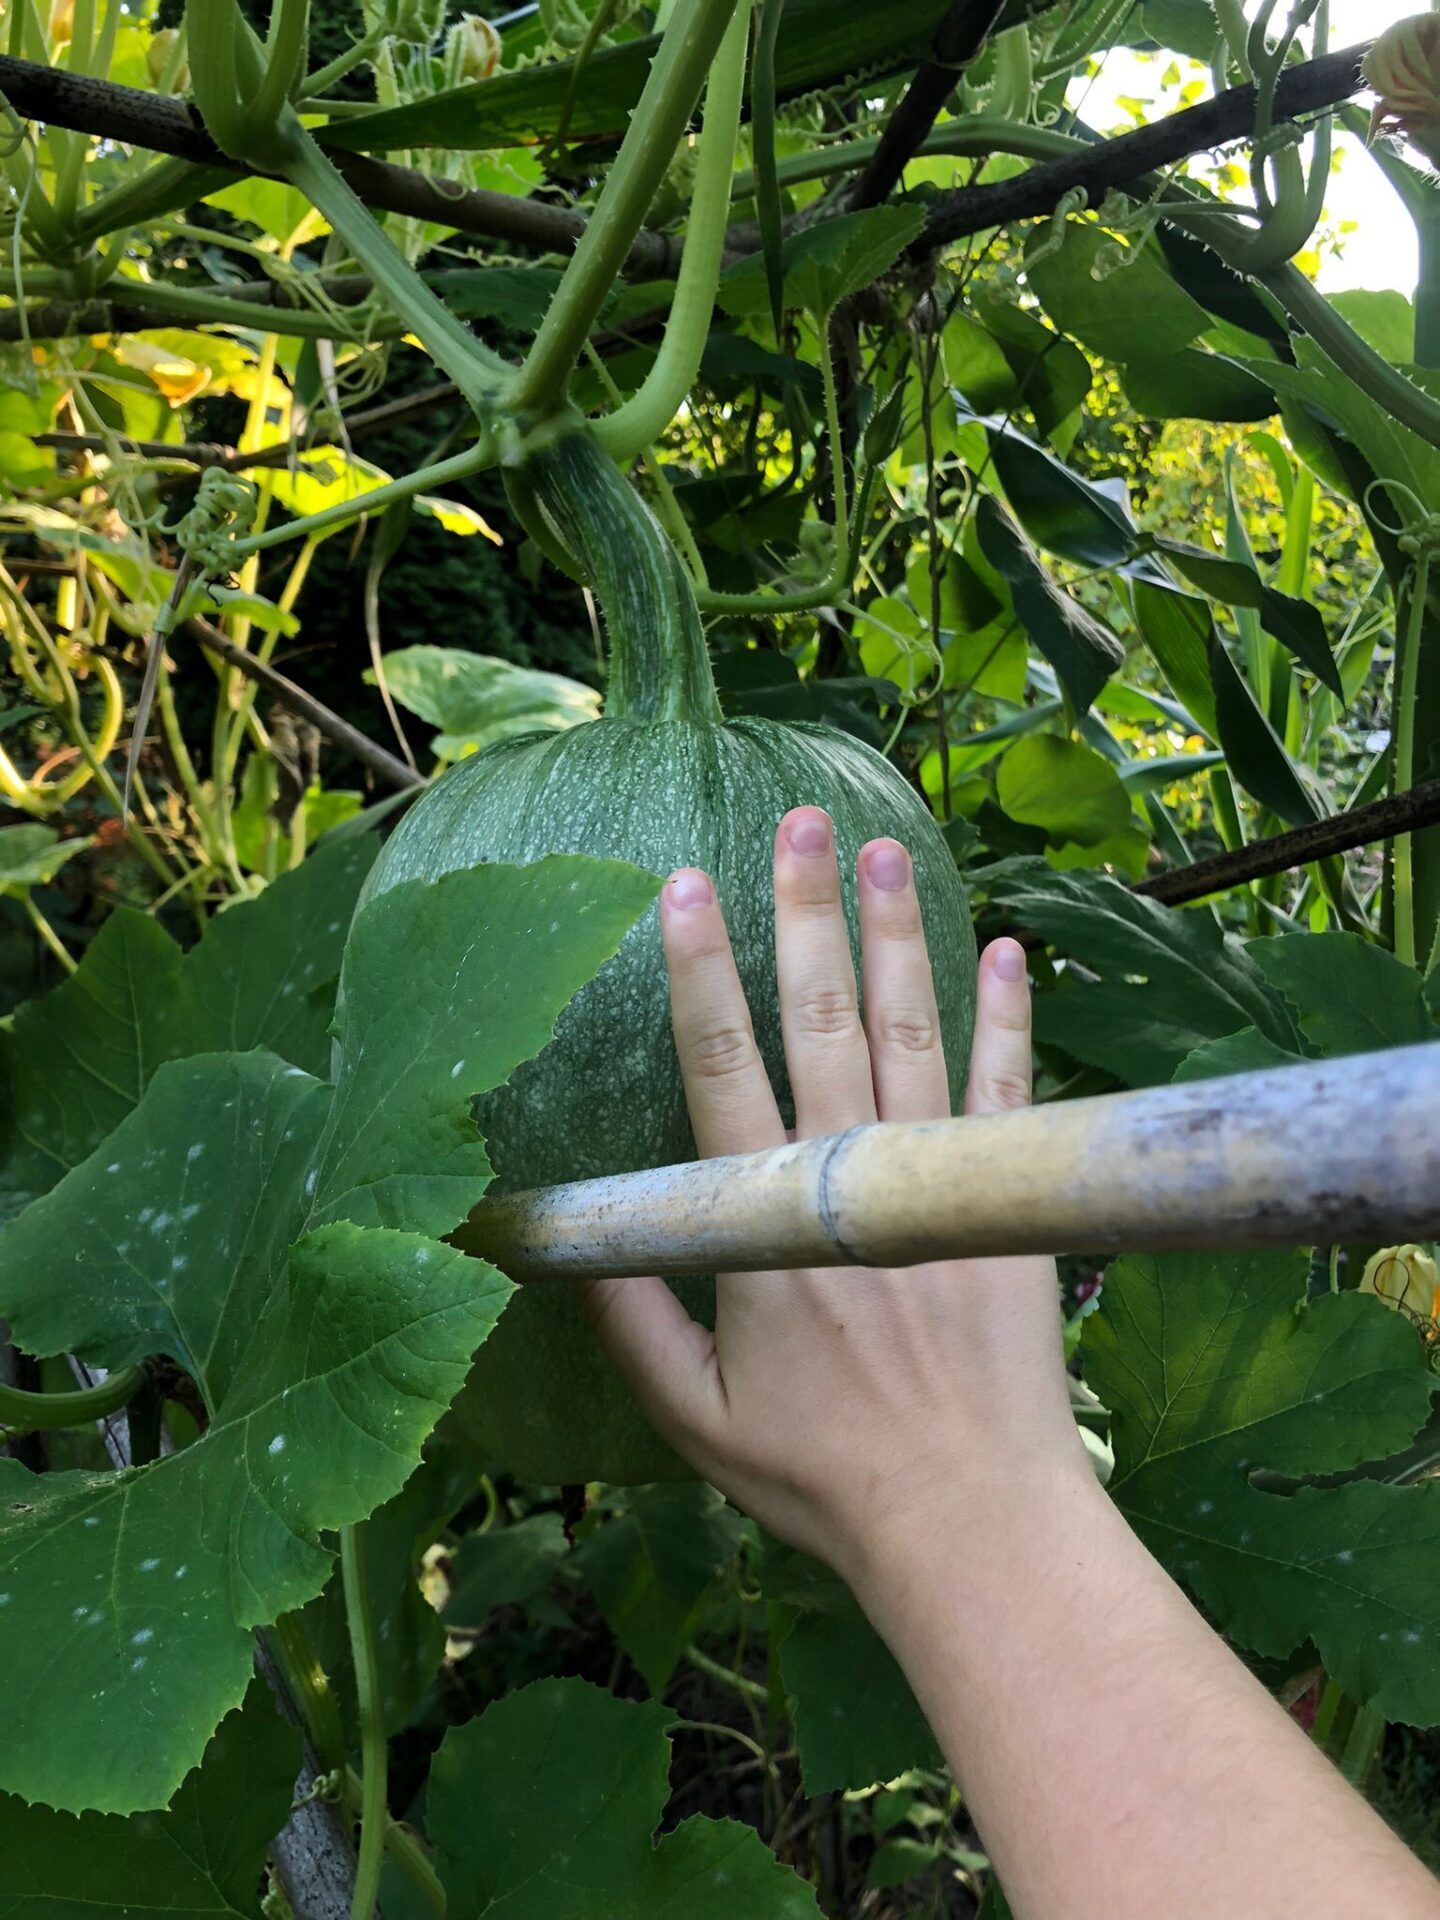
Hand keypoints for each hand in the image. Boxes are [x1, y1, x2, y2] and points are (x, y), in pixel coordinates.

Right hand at [581, 806, 1090, 1582]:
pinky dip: (1008, 1019)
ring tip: (885, 849)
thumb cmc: (823, 1475)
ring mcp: (934, 1182)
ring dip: (897, 937)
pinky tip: (1008, 949)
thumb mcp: (695, 1420)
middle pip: (822, 1021)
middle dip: (806, 915)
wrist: (971, 1518)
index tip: (683, 886)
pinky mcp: (1003, 1202)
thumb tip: (575, 1246)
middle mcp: (849, 1179)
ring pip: (911, 1034)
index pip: (719, 1070)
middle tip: (801, 822)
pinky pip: (1007, 1090)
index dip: (699, 973)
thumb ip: (634, 1325)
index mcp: (765, 1225)